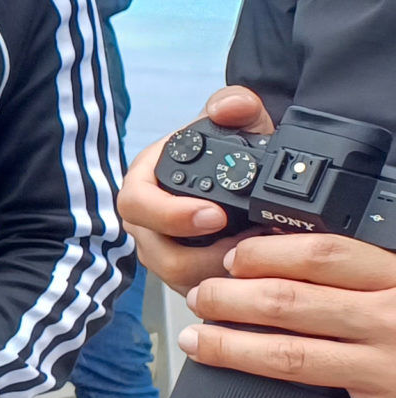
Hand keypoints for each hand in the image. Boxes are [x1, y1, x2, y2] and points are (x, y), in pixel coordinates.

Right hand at [119, 85, 275, 292]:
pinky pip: (197, 292)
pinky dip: (227, 288)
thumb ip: (233, 105)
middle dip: (202, 254)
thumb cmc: (227, 150)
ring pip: (177, 279)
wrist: (239, 176)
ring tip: (260, 260)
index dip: (172, 214)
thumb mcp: (235, 121)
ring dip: (218, 273)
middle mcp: (146, 223)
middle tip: (245, 245)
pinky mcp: (186, 277)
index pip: (137, 203)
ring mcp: (164, 252)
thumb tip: (233, 105)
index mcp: (145, 183)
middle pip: (155, 252)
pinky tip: (257, 275)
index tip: (216, 215)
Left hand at [179, 235, 395, 397]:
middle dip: (230, 300)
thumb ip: (373, 269)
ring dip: (232, 350)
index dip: (265, 254)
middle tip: (198, 298)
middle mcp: (390, 324)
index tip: (232, 259)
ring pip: (291, 359)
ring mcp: (388, 376)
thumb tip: (298, 248)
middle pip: (291, 305)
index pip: (322, 256)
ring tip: (197, 343)